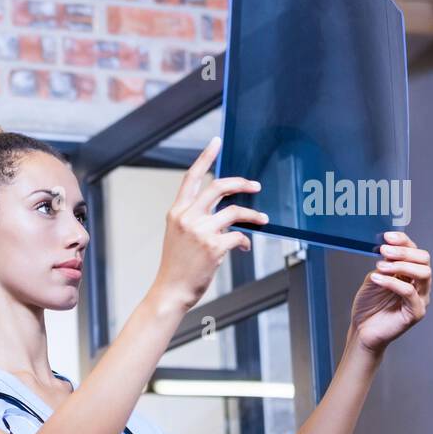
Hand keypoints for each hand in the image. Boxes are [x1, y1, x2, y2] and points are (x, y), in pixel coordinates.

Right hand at [150, 136, 268, 310]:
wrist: (170, 291)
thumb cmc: (176, 266)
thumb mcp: (178, 235)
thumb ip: (194, 218)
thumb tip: (224, 208)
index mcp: (177, 212)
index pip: (191, 178)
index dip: (205, 157)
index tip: (216, 142)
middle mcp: (187, 217)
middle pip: (219, 186)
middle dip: (242, 183)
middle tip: (255, 185)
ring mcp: (200, 231)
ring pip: (236, 211)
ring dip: (253, 214)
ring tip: (262, 219)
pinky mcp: (214, 246)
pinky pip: (240, 235)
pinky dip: (245, 241)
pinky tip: (244, 247)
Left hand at [349, 230, 430, 353]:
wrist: (362, 330)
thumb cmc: (369, 306)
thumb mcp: (373, 279)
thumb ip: (383, 265)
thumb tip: (386, 249)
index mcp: (410, 274)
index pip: (415, 252)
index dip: (403, 242)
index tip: (388, 236)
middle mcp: (419, 285)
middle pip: (424, 260)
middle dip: (404, 252)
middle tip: (384, 251)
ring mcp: (420, 298)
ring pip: (423, 274)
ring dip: (401, 266)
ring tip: (380, 266)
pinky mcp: (416, 312)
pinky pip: (410, 292)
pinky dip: (393, 282)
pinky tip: (377, 279)